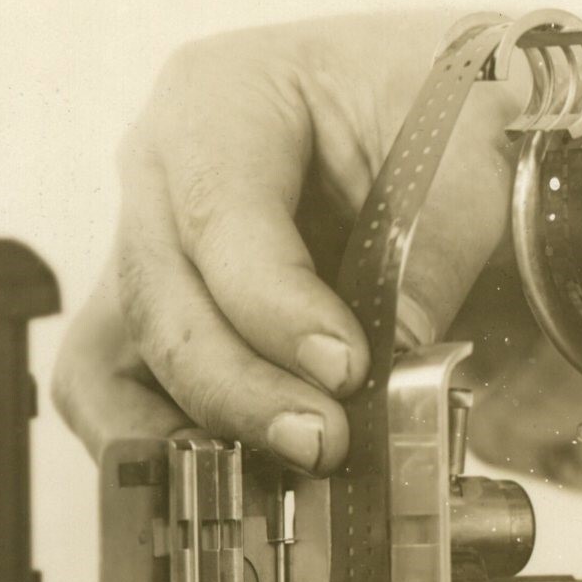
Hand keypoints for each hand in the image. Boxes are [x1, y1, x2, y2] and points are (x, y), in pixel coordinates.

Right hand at [54, 12, 520, 469]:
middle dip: (239, 388)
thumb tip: (397, 363)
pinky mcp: (165, 320)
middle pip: (157, 298)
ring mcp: (152, 251)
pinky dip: (171, 450)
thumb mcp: (467, 152)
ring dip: (187, 433)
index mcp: (220, 98)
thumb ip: (433, 249)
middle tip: (325, 442)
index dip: (273, 305)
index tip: (345, 366)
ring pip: (114, 361)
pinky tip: (245, 484)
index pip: (217, 213)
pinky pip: (123, 397)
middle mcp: (162, 173)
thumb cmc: (447, 109)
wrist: (456, 122)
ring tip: (276, 484)